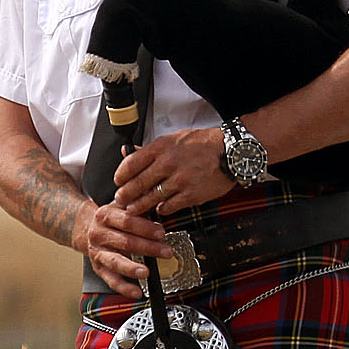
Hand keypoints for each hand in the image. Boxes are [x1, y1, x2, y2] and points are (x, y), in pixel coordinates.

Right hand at [74, 199, 172, 299]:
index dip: (145, 228)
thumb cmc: (110, 219)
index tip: (161, 233)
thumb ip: (136, 209)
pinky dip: (124, 288)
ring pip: (115, 261)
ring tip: (146, 273)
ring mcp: (97, 252)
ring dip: (132, 268)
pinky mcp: (98, 267)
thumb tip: (160, 211)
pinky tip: (136, 292)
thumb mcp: (120, 207)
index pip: (126, 221)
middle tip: (166, 252)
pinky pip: (111, 279)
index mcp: (105, 215)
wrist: (85, 228)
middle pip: (125, 242)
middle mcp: (99, 234)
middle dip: (148, 248)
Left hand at [112, 127, 231, 218]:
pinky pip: (168, 206)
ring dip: (139, 206)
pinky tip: (159, 208)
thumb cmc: (203, 144)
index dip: (120, 176)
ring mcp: (179, 180)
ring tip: (133, 209)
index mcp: (161, 147)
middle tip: (120, 199)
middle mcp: (168, 163)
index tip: (118, 182)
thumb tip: (128, 152)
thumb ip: (151, 150)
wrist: (230, 152)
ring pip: (150, 198)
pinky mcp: (191, 195)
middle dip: (124, 195)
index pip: (131, 163)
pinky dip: (161, 209)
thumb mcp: (174, 139)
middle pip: (137, 184)